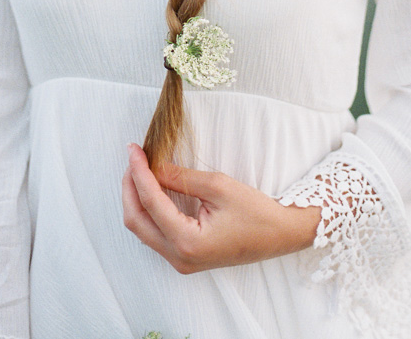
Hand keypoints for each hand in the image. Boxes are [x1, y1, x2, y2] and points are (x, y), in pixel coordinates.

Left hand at [121, 142, 322, 273]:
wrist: (280, 235)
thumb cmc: (256, 212)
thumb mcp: (218, 186)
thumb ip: (181, 177)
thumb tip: (153, 165)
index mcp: (187, 242)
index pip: (150, 202)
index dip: (138, 172)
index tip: (133, 150)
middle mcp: (179, 257)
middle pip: (137, 220)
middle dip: (130, 187)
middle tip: (133, 158)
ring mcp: (181, 261)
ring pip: (143, 228)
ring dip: (137, 198)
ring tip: (139, 169)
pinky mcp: (185, 257)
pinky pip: (155, 233)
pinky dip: (148, 209)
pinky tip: (151, 188)